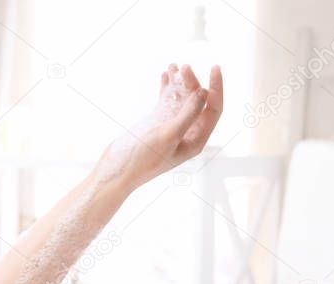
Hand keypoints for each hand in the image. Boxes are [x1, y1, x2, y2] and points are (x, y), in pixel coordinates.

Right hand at [96, 63, 222, 189]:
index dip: (216, 88)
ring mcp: (171, 126)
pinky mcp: (157, 122)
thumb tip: (204, 92)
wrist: (117, 169)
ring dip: (180, 82)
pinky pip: (167, 100)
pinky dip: (167, 87)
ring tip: (174, 65)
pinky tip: (165, 74)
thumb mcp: (168, 135)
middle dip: (193, 82)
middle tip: (184, 67)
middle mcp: (187, 132)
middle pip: (197, 100)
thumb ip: (188, 114)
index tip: (214, 67)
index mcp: (196, 140)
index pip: (214, 109)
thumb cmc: (143, 159)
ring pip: (181, 98)